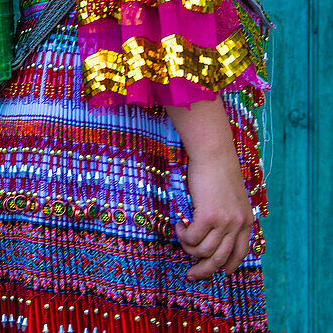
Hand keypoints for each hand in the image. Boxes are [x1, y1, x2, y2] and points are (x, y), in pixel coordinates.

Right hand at [165, 98, 253, 281]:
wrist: (213, 152)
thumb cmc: (217, 171)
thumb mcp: (231, 198)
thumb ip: (228, 217)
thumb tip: (213, 237)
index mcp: (246, 221)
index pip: (240, 254)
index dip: (227, 266)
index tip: (216, 271)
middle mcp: (238, 225)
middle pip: (220, 260)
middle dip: (203, 271)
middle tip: (191, 275)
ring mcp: (224, 221)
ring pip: (203, 250)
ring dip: (189, 247)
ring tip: (182, 234)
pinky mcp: (208, 215)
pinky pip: (192, 238)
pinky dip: (183, 235)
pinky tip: (180, 224)